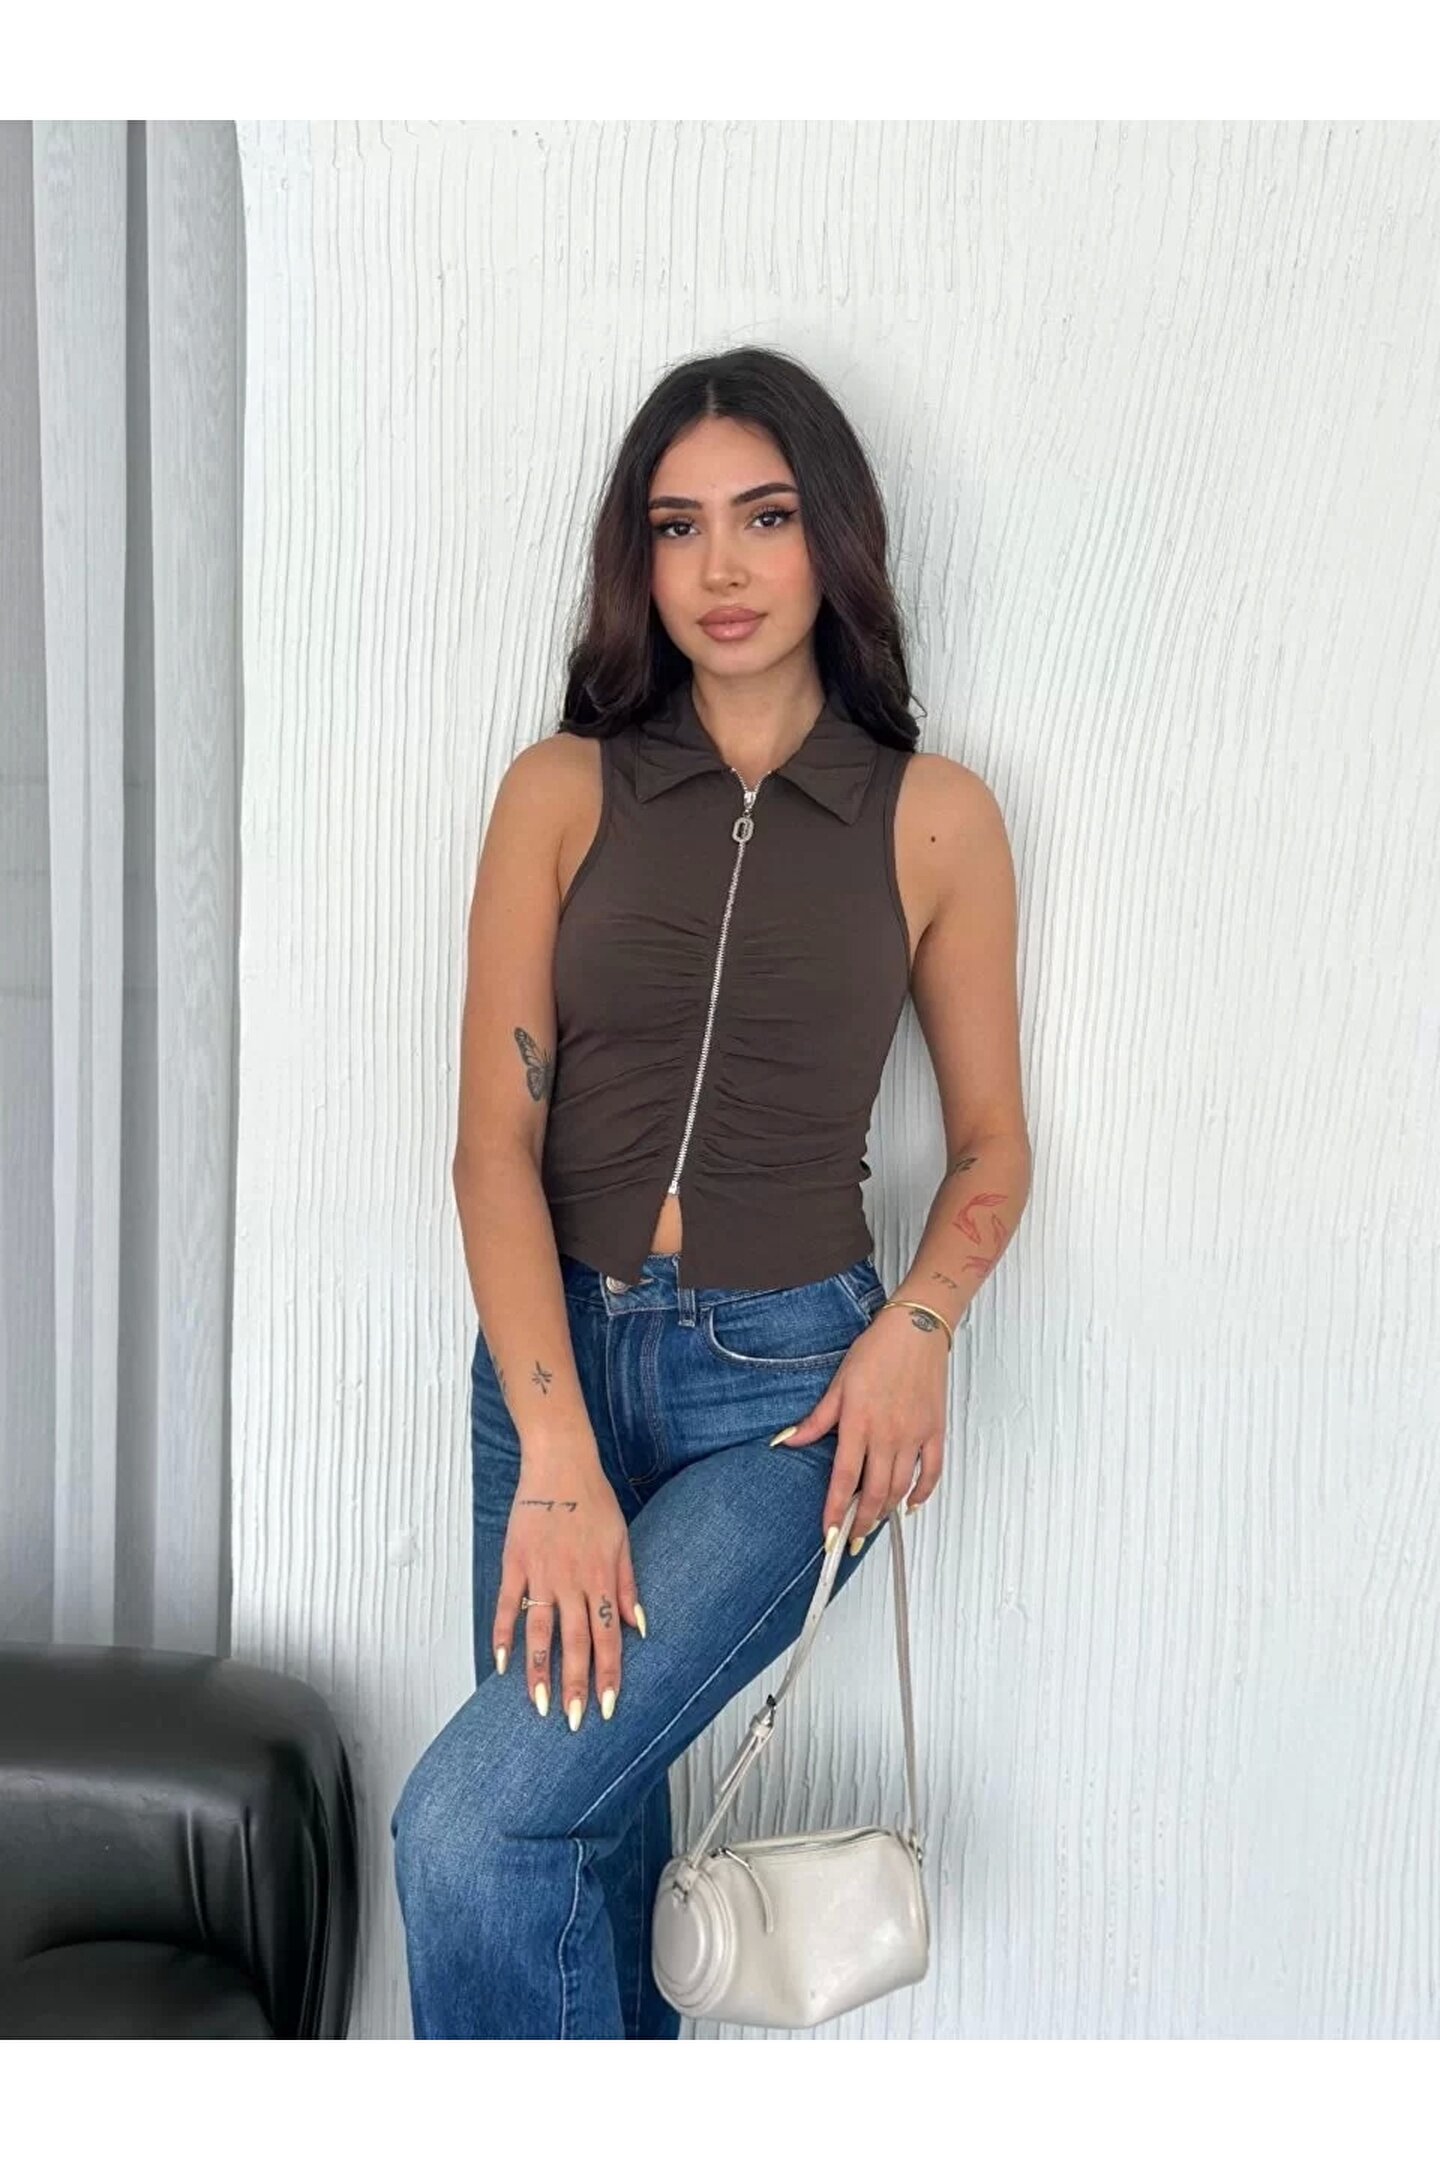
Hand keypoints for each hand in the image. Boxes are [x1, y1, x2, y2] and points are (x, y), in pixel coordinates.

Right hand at [492, 1449, 643, 1728]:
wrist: (560, 1463)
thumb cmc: (594, 1500)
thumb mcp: (622, 1540)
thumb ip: (629, 1586)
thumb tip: (640, 1627)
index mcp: (601, 1578)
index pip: (608, 1638)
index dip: (609, 1675)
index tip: (608, 1708)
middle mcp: (572, 1582)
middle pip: (575, 1643)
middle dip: (576, 1685)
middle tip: (574, 1722)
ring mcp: (541, 1574)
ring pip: (539, 1632)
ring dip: (539, 1672)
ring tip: (538, 1706)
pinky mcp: (515, 1563)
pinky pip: (507, 1606)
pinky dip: (503, 1636)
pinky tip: (501, 1666)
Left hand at [772, 1305, 948, 1547]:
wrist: (916, 1329)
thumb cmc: (877, 1351)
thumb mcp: (838, 1384)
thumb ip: (816, 1420)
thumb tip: (787, 1440)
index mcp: (859, 1424)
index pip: (844, 1479)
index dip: (835, 1511)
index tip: (829, 1533)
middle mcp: (888, 1435)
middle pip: (874, 1492)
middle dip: (861, 1522)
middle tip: (851, 1539)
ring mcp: (914, 1435)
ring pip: (900, 1487)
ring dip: (886, 1511)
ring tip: (873, 1523)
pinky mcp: (934, 1431)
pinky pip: (931, 1472)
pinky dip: (921, 1493)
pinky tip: (910, 1505)